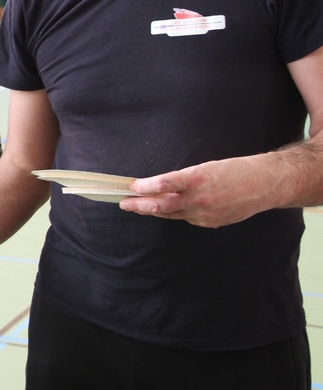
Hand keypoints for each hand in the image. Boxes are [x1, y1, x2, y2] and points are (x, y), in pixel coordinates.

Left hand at [121, 156, 281, 227]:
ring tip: (136, 207)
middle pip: (161, 205)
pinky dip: (173, 213)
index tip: (130, 186)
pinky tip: (164, 209)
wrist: (265, 184)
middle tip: (123, 203)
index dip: (144, 187)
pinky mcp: (210, 222)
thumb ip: (182, 179)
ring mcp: (205, 213)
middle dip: (139, 205)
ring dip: (152, 210)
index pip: (163, 184)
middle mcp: (199, 198)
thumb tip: (157, 186)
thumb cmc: (235, 170)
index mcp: (197, 178)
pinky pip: (185, 218)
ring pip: (171, 214)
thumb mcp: (205, 167)